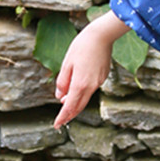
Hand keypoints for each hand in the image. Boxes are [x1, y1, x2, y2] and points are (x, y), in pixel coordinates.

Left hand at [54, 12, 129, 128]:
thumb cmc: (82, 46)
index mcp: (80, 84)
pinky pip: (90, 89)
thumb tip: (60, 96)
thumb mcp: (67, 63)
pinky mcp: (102, 76)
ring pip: (85, 98)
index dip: (63, 117)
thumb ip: (62, 82)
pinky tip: (76, 89)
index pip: (70, 107)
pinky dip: (82, 93)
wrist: (101, 36)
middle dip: (69, 114)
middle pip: (79, 106)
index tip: (57, 125)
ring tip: (64, 103)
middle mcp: (91, 86)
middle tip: (61, 121)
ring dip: (75, 103)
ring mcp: (99, 82)